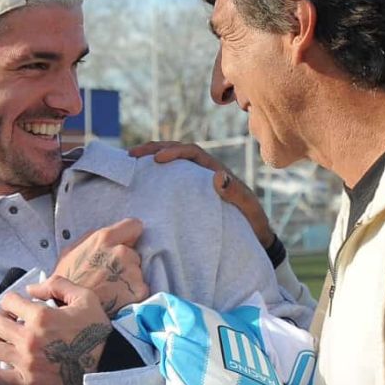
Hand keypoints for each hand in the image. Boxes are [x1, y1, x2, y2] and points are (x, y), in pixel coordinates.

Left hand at [0, 277, 112, 384]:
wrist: (109, 368)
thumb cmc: (97, 332)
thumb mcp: (85, 298)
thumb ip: (58, 285)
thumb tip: (31, 289)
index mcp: (42, 316)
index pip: (8, 301)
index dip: (12, 302)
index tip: (18, 308)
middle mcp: (29, 338)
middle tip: (9, 324)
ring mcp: (26, 362)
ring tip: (3, 342)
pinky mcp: (26, 383)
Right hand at [54, 217, 149, 315]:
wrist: (71, 314)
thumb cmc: (67, 285)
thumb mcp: (69, 254)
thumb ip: (90, 240)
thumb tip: (105, 237)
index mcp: (104, 239)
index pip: (133, 225)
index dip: (129, 235)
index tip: (125, 243)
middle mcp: (122, 252)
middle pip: (133, 252)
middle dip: (125, 262)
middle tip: (109, 276)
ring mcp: (133, 272)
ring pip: (138, 272)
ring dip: (129, 279)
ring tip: (112, 290)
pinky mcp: (140, 291)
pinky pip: (141, 289)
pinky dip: (132, 295)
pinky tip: (118, 300)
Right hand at [129, 141, 274, 247]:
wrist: (255, 235)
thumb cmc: (252, 222)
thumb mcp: (248, 208)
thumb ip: (235, 192)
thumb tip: (217, 175)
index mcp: (216, 170)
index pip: (192, 152)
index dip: (174, 151)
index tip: (156, 160)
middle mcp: (204, 172)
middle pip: (177, 151)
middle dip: (154, 148)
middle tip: (131, 154)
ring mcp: (196, 182)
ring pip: (171, 163)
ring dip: (150, 159)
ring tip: (129, 163)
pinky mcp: (190, 193)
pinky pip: (170, 179)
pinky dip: (154, 176)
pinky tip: (139, 181)